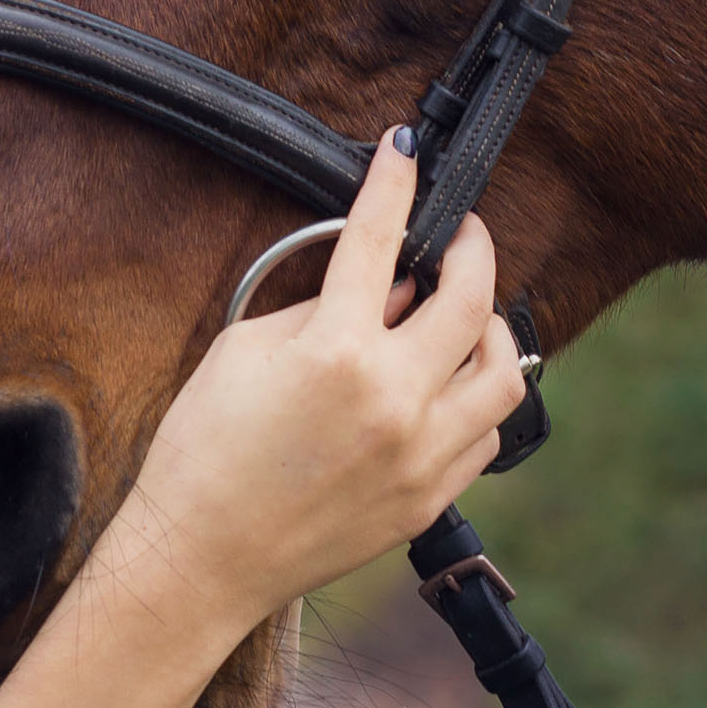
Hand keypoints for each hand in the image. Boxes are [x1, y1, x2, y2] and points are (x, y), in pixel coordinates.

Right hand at [123, 131, 525, 634]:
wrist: (203, 555)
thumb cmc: (205, 450)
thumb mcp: (244, 350)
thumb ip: (320, 305)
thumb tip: (385, 282)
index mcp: (336, 354)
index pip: (378, 240)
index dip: (394, 182)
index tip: (406, 151)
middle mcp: (392, 402)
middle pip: (471, 298)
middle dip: (472, 245)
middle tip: (459, 232)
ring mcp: (420, 455)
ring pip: (503, 373)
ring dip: (489, 329)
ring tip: (464, 315)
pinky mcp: (427, 498)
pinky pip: (486, 436)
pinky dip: (476, 398)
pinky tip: (448, 383)